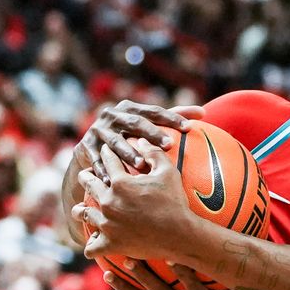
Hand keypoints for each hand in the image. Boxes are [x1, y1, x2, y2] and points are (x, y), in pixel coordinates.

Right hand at [74, 100, 202, 180]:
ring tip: (142, 165)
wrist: (92, 150)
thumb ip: (173, 117)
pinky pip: (98, 160)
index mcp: (129, 108)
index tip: (189, 127)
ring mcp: (97, 131)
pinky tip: (115, 180)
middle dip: (151, 133)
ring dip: (128, 153)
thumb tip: (204, 112)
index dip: (171, 118)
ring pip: (115, 142)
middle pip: (134, 123)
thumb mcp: (148, 126)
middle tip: (168, 145)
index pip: (153, 111)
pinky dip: (106, 170)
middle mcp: (112, 116)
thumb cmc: (129, 137)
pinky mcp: (85, 147)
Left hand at [77, 143, 193, 261]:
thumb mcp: (168, 172)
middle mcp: (108, 201)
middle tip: (88, 176)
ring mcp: (107, 224)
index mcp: (120, 182)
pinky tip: (95, 240)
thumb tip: (140, 140)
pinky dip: (92, 244)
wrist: (180, 235)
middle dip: (86, 176)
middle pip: (88, 183)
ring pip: (83, 214)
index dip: (107, 153)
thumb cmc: (175, 202)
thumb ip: (153, 153)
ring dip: (82, 210)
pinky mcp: (111, 244)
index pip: (107, 160)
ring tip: (82, 209)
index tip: (107, 152)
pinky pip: (91, 247)